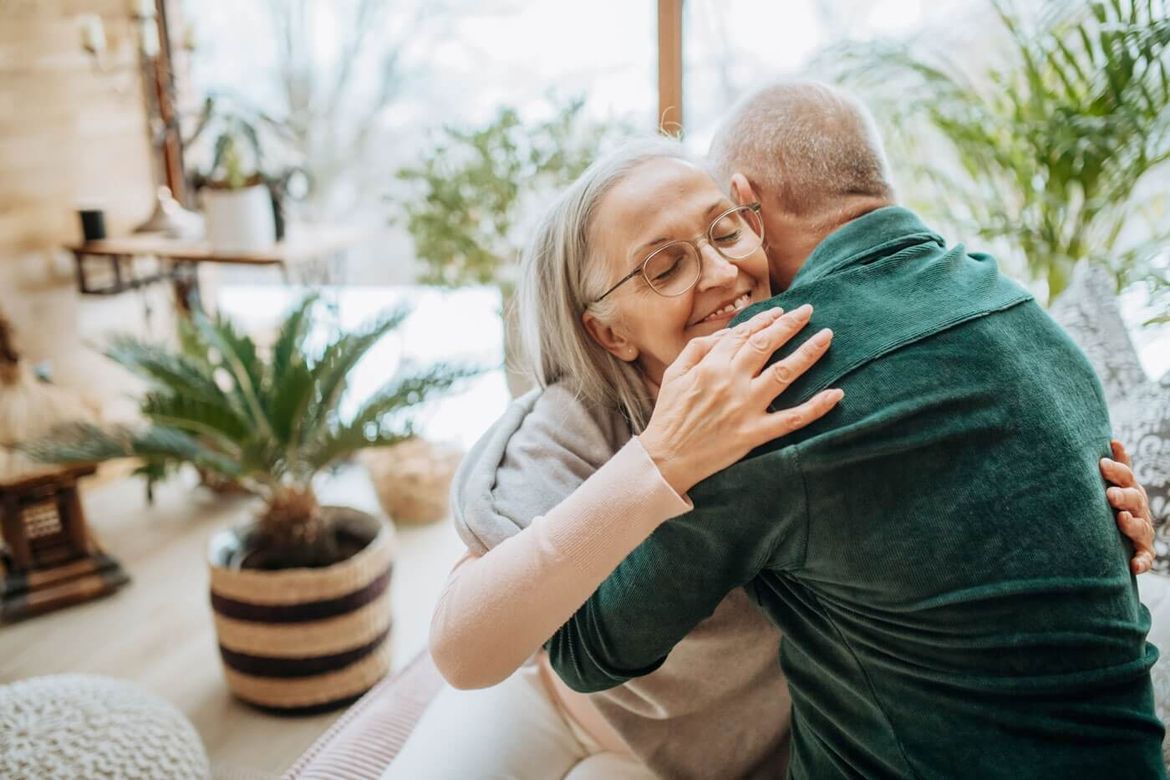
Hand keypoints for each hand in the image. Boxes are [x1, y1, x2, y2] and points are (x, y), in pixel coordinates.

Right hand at [639, 304, 842, 495]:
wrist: (667, 458)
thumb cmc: (670, 414)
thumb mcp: (675, 373)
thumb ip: (699, 348)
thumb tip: (728, 333)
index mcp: (711, 366)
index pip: (744, 335)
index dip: (765, 320)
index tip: (781, 311)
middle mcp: (731, 382)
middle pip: (767, 345)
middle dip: (790, 324)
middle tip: (809, 311)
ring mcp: (745, 408)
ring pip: (784, 373)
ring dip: (808, 352)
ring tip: (827, 336)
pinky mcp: (755, 433)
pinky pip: (791, 419)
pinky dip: (816, 407)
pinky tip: (837, 394)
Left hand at [1100, 439, 1155, 574]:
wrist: (1124, 537)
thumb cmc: (1118, 503)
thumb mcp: (1118, 484)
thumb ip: (1118, 466)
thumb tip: (1114, 440)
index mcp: (1131, 491)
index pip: (1126, 477)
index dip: (1116, 471)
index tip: (1101, 464)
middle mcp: (1139, 510)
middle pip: (1134, 500)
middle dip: (1123, 496)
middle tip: (1109, 494)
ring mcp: (1142, 532)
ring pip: (1140, 527)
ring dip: (1131, 524)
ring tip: (1121, 519)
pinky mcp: (1143, 553)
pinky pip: (1145, 559)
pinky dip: (1141, 562)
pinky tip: (1134, 565)